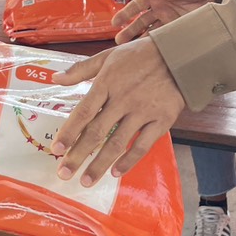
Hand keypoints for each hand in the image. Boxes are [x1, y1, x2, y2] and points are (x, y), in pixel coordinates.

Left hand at [51, 36, 185, 185]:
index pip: (84, 111)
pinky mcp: (161, 120)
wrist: (179, 55)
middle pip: (97, 132)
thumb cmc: (140, 55)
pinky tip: (116, 172)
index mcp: (108, 82)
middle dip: (78, 155)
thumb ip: (81, 69)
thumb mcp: (108, 56)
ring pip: (118, 143)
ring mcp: (143, 112)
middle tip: (64, 173)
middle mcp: (123, 99)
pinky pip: (143, 145)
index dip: (69, 132)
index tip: (56, 149)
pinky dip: (129, 160)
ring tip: (87, 180)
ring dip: (100, 164)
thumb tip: (56, 78)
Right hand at [109, 0, 212, 41]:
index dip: (125, 14)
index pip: (136, 6)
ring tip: (131, 49)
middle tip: (118, 41)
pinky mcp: (177, 26)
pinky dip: (157, 42)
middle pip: (141, 21)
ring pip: (150, 30)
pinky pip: (164, 35)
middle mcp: (159, 8)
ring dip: (141, 38)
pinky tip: (150, 50)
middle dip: (130, 30)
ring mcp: (168, 18)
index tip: (115, 22)